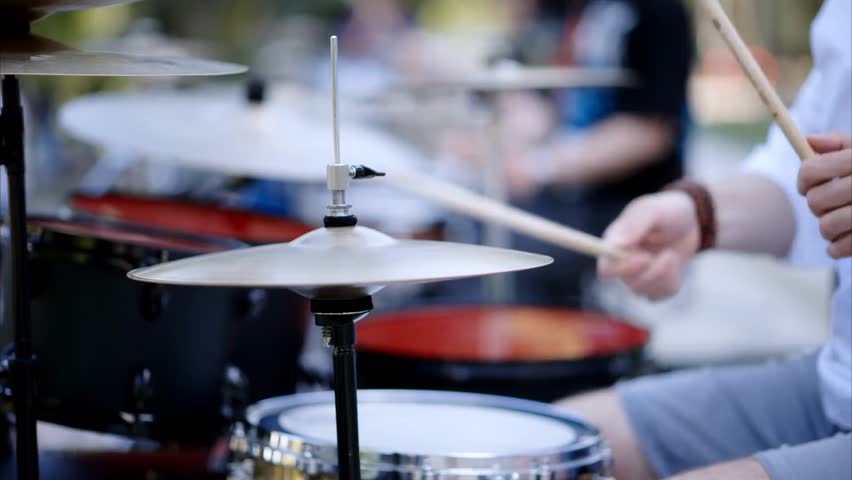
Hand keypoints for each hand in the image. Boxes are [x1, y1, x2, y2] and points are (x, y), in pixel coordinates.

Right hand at [598, 192, 699, 299]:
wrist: (689, 221)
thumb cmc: (666, 211)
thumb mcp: (653, 210)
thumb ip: (635, 225)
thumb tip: (616, 244)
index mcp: (614, 244)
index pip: (606, 268)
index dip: (622, 269)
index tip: (644, 257)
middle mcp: (621, 263)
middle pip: (628, 282)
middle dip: (652, 271)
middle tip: (668, 254)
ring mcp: (636, 276)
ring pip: (644, 291)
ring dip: (663, 273)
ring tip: (671, 254)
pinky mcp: (653, 286)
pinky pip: (660, 294)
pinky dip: (671, 280)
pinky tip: (673, 264)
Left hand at [798, 133, 851, 258]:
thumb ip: (839, 143)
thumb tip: (809, 140)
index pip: (811, 170)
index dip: (803, 179)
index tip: (807, 186)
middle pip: (815, 201)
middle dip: (818, 204)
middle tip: (830, 203)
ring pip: (825, 226)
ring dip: (828, 226)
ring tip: (840, 221)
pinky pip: (839, 248)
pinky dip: (837, 247)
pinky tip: (843, 240)